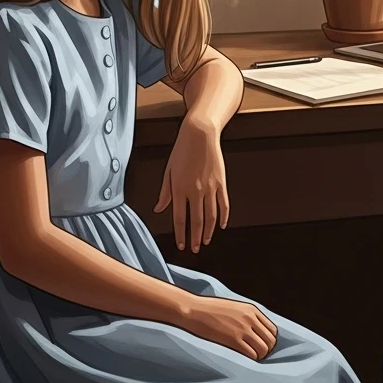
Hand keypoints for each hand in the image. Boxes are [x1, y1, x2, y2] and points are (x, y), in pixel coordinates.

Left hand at [154, 115, 229, 252]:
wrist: (200, 134)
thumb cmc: (182, 150)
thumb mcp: (168, 171)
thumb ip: (165, 192)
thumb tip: (158, 208)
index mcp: (180, 189)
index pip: (179, 218)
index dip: (180, 234)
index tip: (181, 244)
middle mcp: (195, 191)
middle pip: (196, 221)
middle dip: (195, 238)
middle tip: (195, 248)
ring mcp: (210, 187)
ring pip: (211, 215)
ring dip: (208, 231)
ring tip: (206, 240)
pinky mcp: (221, 182)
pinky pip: (224, 203)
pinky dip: (224, 216)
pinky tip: (221, 225)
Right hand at [180, 296, 277, 359]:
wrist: (194, 310)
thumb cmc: (210, 310)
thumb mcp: (234, 308)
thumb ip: (247, 317)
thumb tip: (256, 333)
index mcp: (252, 310)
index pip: (272, 330)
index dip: (269, 341)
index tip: (261, 346)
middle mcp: (250, 319)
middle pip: (270, 341)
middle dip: (266, 351)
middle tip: (257, 355)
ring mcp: (243, 329)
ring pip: (263, 349)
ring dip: (259, 357)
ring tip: (250, 359)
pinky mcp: (233, 339)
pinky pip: (251, 354)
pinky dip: (250, 360)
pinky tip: (243, 360)